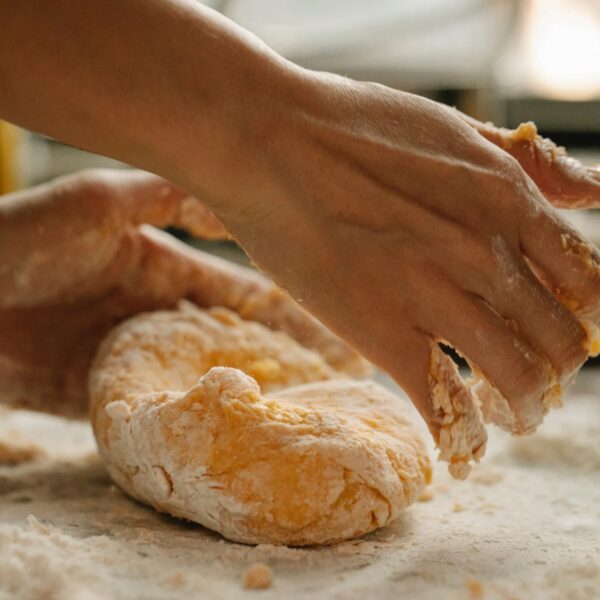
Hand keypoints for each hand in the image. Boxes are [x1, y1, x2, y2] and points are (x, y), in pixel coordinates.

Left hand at [0, 169, 366, 417]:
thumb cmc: (24, 238)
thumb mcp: (101, 201)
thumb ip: (168, 195)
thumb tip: (235, 199)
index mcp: (164, 268)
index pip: (242, 292)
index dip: (291, 309)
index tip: (340, 323)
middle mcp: (159, 315)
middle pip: (237, 342)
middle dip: (291, 358)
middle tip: (347, 375)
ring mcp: (135, 359)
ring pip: (209, 379)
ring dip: (255, 395)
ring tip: (310, 410)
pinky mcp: (103, 398)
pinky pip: (163, 412)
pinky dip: (200, 424)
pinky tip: (239, 434)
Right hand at [212, 69, 599, 464]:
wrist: (268, 140)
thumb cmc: (351, 127)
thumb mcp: (456, 129)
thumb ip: (529, 165)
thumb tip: (594, 191)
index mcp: (507, 198)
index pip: (587, 283)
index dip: (581, 316)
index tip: (559, 328)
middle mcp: (483, 252)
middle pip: (561, 342)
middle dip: (558, 371)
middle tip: (535, 379)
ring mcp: (433, 295)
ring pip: (518, 382)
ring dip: (524, 410)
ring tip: (510, 416)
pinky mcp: (380, 332)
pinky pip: (442, 405)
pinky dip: (459, 437)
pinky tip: (457, 448)